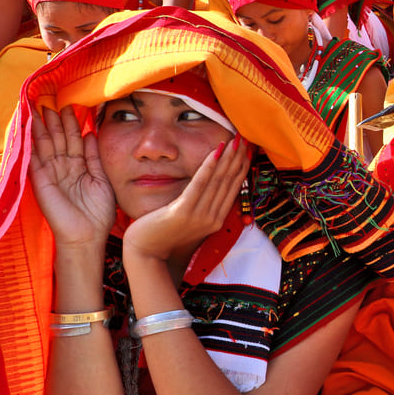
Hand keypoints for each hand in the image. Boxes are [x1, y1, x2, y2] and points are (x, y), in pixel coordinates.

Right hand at [29, 106, 115, 248]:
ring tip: (41, 109)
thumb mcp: (101, 179)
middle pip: (58, 139)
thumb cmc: (98, 212)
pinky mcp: (40, 180)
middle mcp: (63, 168)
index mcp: (79, 167)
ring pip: (46, 145)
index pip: (74, 141)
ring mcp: (50, 173)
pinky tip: (30, 129)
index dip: (72, 124)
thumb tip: (90, 134)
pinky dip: (31, 143)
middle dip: (55, 121)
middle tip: (52, 102)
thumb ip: (94, 157)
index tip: (72, 106)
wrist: (87, 235)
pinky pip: (34, 158)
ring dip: (43, 128)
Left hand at [121, 137, 249, 262]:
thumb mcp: (188, 221)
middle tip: (246, 139)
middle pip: (229, 182)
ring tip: (235, 141)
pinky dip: (208, 166)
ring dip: (228, 158)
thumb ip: (201, 206)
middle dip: (238, 159)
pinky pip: (199, 184)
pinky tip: (216, 151)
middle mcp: (213, 218)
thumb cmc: (164, 237)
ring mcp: (199, 216)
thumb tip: (208, 187)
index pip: (233, 189)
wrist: (146, 254)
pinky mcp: (183, 212)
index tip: (248, 150)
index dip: (242, 168)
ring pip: (218, 181)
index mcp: (216, 220)